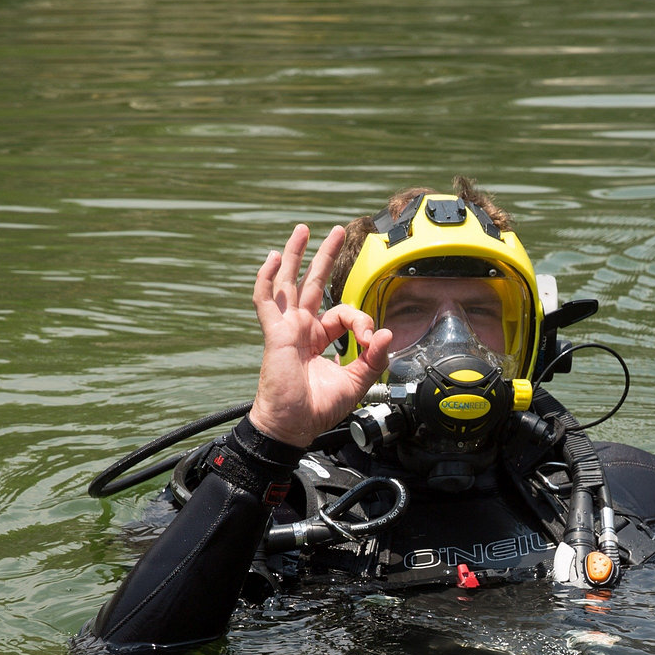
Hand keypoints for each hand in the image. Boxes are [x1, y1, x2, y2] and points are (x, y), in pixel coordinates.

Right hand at [245, 224, 393, 447]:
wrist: (293, 425)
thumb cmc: (318, 408)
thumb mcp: (355, 382)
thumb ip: (373, 359)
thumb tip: (389, 333)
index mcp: (320, 339)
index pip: (344, 314)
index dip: (362, 322)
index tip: (371, 342)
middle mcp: (303, 329)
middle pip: (314, 283)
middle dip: (325, 256)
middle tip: (336, 231)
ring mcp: (287, 328)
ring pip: (290, 282)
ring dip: (297, 254)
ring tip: (303, 229)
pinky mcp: (275, 333)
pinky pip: (265, 300)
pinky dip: (267, 278)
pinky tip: (274, 258)